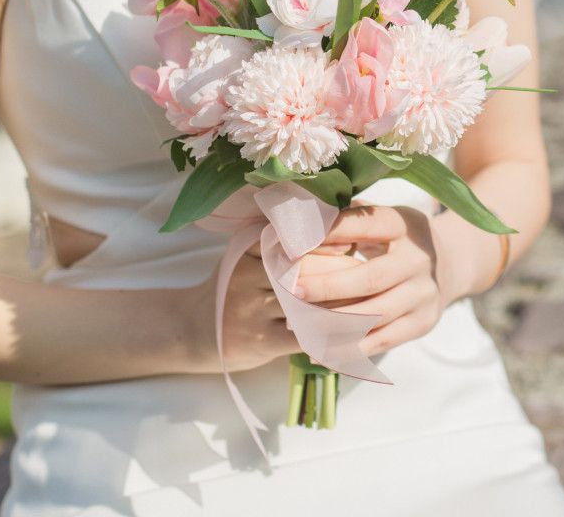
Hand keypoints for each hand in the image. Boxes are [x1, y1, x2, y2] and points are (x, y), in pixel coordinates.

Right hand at [193, 245, 358, 372]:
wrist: (192, 328)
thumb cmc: (232, 285)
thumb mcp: (246, 254)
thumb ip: (279, 239)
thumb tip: (334, 221)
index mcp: (249, 247)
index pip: (297, 239)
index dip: (330, 240)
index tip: (354, 242)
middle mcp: (249, 275)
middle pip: (307, 270)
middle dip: (343, 273)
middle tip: (372, 275)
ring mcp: (253, 309)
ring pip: (311, 304)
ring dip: (343, 306)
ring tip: (370, 303)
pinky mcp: (261, 341)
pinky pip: (306, 337)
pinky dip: (331, 336)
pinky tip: (351, 334)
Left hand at [295, 205, 448, 356]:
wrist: (450, 263)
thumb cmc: (398, 238)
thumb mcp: (383, 218)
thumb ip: (351, 219)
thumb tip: (305, 221)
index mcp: (404, 225)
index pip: (366, 225)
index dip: (331, 233)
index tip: (296, 242)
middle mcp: (418, 260)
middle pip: (369, 278)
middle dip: (328, 287)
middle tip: (294, 291)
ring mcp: (423, 295)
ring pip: (374, 316)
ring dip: (334, 323)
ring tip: (300, 325)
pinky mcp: (422, 323)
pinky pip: (381, 341)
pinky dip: (348, 349)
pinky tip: (320, 351)